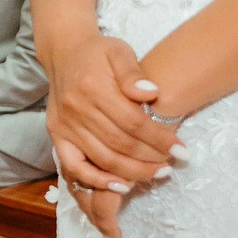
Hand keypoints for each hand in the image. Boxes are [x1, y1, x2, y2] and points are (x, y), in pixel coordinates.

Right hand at [46, 34, 177, 237]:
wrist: (64, 53)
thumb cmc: (98, 54)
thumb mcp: (119, 52)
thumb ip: (134, 72)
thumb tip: (151, 93)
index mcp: (92, 86)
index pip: (133, 122)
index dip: (159, 139)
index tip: (181, 149)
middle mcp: (75, 108)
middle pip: (120, 144)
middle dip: (151, 159)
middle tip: (172, 164)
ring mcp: (64, 125)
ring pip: (103, 158)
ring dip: (134, 172)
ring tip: (157, 173)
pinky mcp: (57, 136)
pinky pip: (75, 166)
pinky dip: (98, 180)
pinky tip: (121, 185)